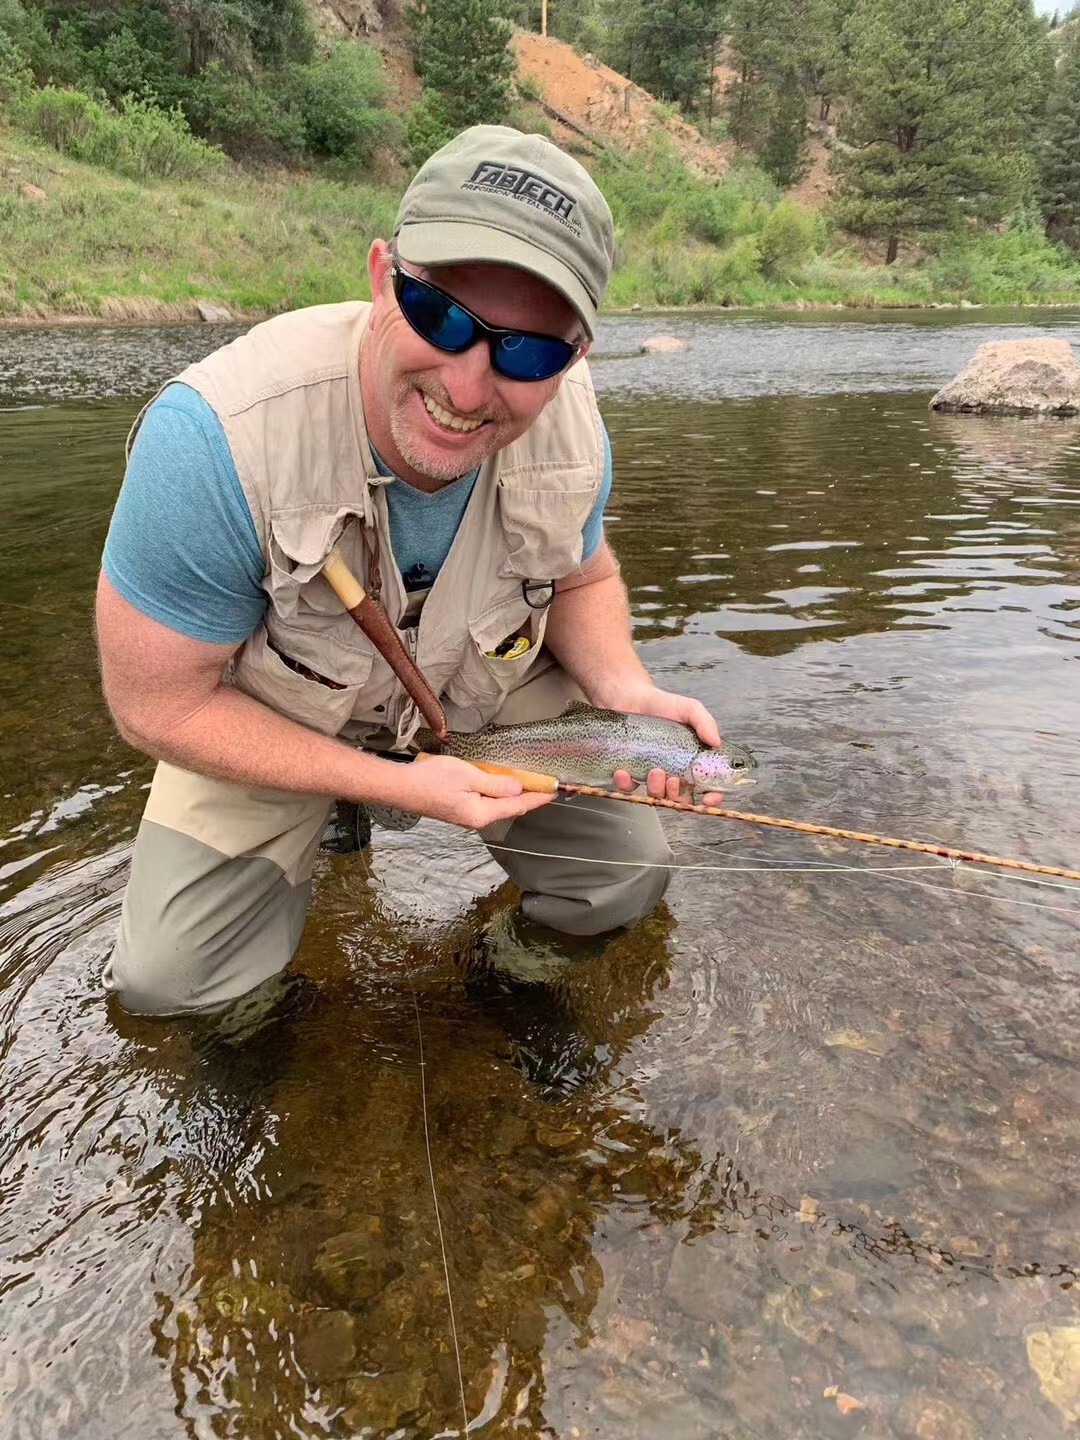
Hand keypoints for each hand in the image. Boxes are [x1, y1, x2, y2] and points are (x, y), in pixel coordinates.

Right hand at [392, 753, 553, 830]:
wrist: (400, 787)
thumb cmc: (431, 779)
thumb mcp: (468, 775)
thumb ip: (495, 783)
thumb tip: (518, 788)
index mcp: (482, 813)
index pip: (518, 804)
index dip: (538, 796)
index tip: (556, 789)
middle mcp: (476, 819)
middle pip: (510, 807)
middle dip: (529, 796)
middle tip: (547, 784)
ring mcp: (466, 816)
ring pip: (498, 805)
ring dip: (514, 795)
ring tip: (531, 784)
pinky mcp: (458, 809)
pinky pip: (485, 802)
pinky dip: (498, 793)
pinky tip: (503, 785)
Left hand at [601, 681, 725, 806]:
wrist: (630, 697)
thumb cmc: (662, 704)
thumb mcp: (689, 709)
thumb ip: (705, 722)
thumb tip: (716, 742)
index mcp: (691, 762)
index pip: (707, 787)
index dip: (711, 798)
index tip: (708, 799)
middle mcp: (673, 771)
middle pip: (680, 798)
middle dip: (678, 796)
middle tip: (674, 780)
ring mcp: (651, 774)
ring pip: (656, 796)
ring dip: (656, 790)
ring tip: (654, 771)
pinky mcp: (629, 772)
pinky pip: (628, 787)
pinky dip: (626, 784)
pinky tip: (623, 772)